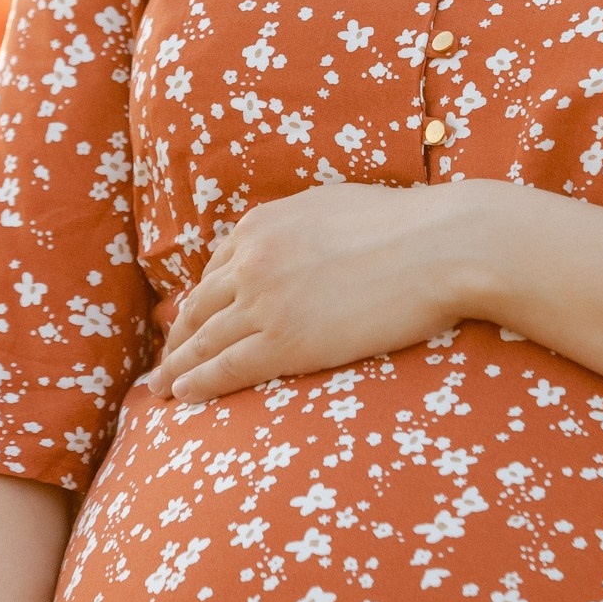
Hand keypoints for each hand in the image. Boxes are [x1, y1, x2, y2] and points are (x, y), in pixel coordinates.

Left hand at [145, 180, 498, 402]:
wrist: (439, 246)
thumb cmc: (405, 225)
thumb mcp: (332, 206)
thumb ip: (297, 228)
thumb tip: (292, 244)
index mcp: (261, 224)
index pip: (216, 270)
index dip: (200, 301)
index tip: (191, 322)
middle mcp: (251, 259)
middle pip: (200, 306)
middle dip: (179, 336)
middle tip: (166, 360)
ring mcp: (264, 301)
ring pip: (205, 341)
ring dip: (178, 366)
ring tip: (162, 387)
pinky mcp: (285, 341)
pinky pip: (227, 367)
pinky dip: (199, 382)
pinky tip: (182, 395)